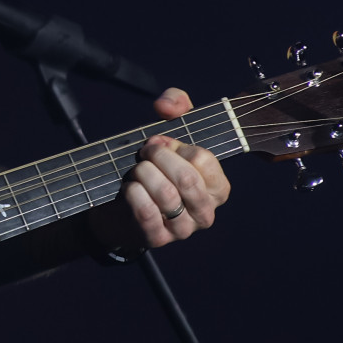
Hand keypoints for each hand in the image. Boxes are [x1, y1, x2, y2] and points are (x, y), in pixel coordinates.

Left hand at [89, 88, 231, 249]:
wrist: (124, 203)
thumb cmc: (157, 165)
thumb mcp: (171, 129)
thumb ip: (176, 104)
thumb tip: (166, 106)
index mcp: (217, 187)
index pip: (204, 160)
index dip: (176, 146)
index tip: (160, 142)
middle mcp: (206, 211)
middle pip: (187, 178)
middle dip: (158, 157)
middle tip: (144, 153)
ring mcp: (184, 229)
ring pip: (167, 196)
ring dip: (144, 174)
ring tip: (136, 170)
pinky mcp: (158, 239)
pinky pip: (148, 214)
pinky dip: (134, 194)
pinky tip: (129, 187)